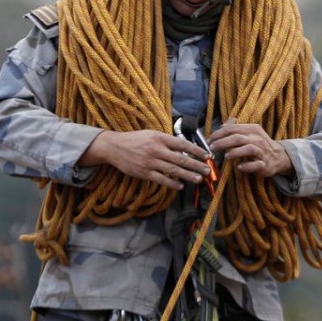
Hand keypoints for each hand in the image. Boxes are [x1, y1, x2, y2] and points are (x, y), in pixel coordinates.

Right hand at [79, 129, 212, 189]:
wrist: (114, 147)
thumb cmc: (136, 139)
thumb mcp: (152, 134)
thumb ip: (167, 141)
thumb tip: (185, 148)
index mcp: (160, 138)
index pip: (182, 144)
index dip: (196, 150)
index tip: (206, 155)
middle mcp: (156, 149)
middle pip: (180, 158)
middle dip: (196, 165)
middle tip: (207, 170)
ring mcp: (150, 162)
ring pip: (173, 170)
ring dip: (187, 175)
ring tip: (198, 179)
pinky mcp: (144, 172)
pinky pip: (161, 179)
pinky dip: (172, 183)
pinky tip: (181, 185)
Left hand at [208, 118, 293, 177]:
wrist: (277, 156)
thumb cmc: (259, 145)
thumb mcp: (250, 133)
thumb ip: (236, 129)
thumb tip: (222, 126)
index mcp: (253, 129)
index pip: (233, 129)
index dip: (219, 134)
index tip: (210, 140)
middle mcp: (258, 139)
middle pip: (238, 138)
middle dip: (223, 142)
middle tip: (212, 148)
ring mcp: (262, 152)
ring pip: (249, 149)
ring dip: (235, 152)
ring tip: (226, 156)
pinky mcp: (264, 164)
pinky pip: (256, 164)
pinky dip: (247, 166)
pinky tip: (239, 167)